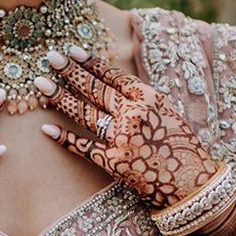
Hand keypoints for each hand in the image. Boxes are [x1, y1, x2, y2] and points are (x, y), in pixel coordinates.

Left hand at [36, 49, 218, 209]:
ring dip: (61, 98)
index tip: (72, 51)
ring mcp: (122, 139)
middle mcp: (134, 115)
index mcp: (149, 98)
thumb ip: (141, 99)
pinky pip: (84, 147)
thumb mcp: (167, 113)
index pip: (113, 76)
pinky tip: (47, 128)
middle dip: (70, 72)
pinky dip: (65, 138)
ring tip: (41, 85)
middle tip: (50, 58)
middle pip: (95, 90)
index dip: (90, 63)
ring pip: (85, 113)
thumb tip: (112, 84)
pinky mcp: (114, 163)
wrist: (194, 185)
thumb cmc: (181, 147)